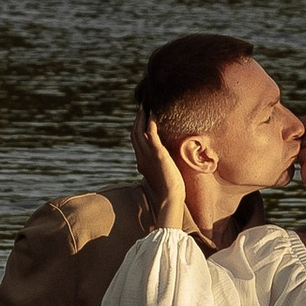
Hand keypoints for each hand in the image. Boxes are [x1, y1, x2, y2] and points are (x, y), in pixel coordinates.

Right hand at [132, 110, 193, 235]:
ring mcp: (148, 156)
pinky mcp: (158, 154)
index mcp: (141, 163)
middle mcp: (141, 158)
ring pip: (139, 132)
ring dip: (141, 118)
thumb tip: (163, 163)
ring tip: (145, 107)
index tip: (142, 119)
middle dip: (137, 120)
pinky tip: (153, 115)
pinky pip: (151, 135)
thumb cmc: (170, 191)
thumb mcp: (161, 176)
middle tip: (142, 108)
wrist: (171, 198)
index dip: (137, 129)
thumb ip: (159, 168)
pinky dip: (150, 123)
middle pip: (134, 134)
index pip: (136, 142)